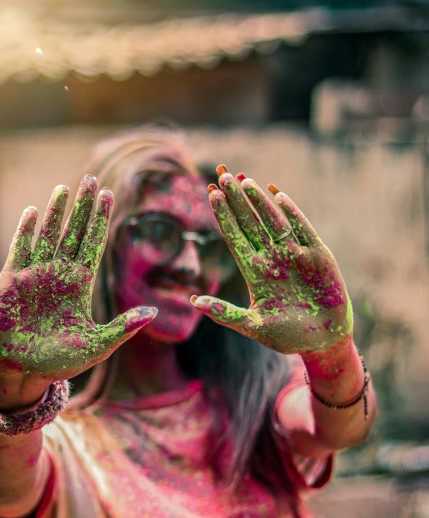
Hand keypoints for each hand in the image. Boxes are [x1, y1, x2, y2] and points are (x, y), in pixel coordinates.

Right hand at [0, 175, 156, 390]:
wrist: (25, 373)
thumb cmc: (61, 362)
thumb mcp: (97, 344)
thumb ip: (123, 327)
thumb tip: (154, 312)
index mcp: (78, 284)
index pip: (92, 243)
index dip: (99, 220)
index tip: (108, 195)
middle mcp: (58, 273)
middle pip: (73, 232)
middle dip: (82, 207)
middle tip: (91, 180)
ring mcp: (34, 274)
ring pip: (48, 234)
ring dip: (57, 211)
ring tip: (66, 188)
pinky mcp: (11, 280)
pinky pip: (20, 249)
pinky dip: (26, 230)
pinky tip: (34, 212)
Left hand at [190, 167, 351, 354]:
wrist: (324, 341)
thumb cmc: (288, 337)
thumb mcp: (253, 326)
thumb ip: (226, 314)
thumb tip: (194, 301)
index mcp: (255, 272)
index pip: (234, 237)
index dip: (223, 215)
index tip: (210, 194)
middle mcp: (272, 258)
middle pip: (250, 222)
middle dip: (237, 200)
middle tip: (222, 176)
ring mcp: (295, 254)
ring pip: (273, 220)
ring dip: (259, 201)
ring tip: (244, 180)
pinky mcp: (318, 255)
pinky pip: (303, 228)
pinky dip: (292, 212)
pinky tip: (278, 195)